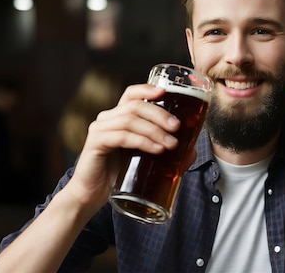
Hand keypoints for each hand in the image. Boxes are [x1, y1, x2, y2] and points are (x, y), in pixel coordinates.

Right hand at [63, 84, 180, 212]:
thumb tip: (192, 150)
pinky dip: (142, 141)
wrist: (92, 196)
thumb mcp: (143, 159)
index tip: (166, 92)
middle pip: (135, 105)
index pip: (131, 94)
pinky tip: (156, 149)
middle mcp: (107, 119)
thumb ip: (164, 151)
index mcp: (118, 117)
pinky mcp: (95, 144)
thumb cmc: (118, 176)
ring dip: (154, 130)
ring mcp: (99, 130)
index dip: (147, 89)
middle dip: (159, 114)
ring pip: (130, 120)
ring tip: (171, 144)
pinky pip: (122, 137)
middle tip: (177, 127)